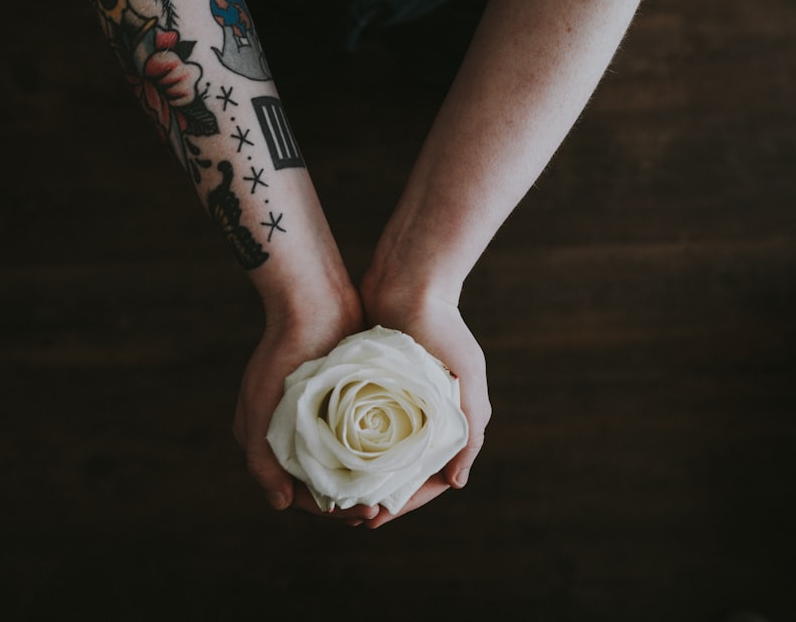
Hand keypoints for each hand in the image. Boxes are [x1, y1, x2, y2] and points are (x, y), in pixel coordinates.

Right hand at [233, 287, 379, 524]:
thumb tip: (279, 505)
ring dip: (366, 482)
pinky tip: (396, 465)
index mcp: (267, 436)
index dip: (328, 509)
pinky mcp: (345, 399)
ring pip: (345, 463)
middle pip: (324, 481)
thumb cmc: (282, 351)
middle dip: (352, 501)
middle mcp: (291, 430)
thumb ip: (261, 457)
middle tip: (380, 512)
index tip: (360, 515)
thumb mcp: (260, 405)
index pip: (297, 490)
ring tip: (391, 494)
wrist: (314, 299)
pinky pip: (360, 437)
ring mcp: (319, 415)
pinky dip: (375, 455)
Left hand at [358, 276, 491, 528]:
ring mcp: (396, 401)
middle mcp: (424, 416)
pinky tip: (326, 460)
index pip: (431, 475)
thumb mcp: (468, 377)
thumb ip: (470, 429)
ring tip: (336, 494)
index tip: (378, 516)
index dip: (407, 501)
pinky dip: (345, 446)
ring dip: (360, 476)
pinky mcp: (370, 385)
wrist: (411, 279)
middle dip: (379, 495)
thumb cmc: (444, 327)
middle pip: (401, 469)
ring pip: (377, 452)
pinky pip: (357, 425)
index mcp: (450, 419)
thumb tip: (457, 483)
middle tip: (352, 514)